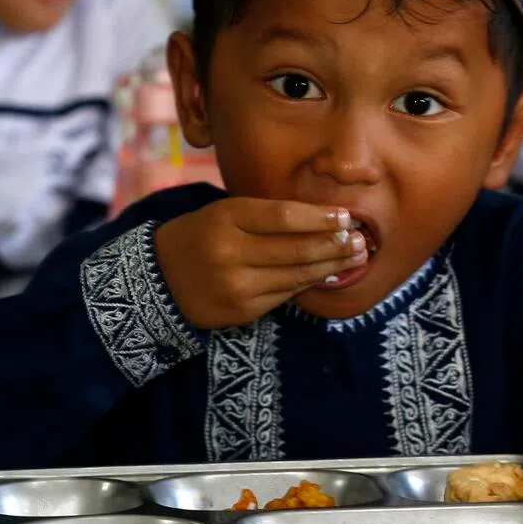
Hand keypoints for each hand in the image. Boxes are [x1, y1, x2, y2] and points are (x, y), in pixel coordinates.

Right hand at [154, 198, 368, 328]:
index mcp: (226, 218)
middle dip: (336, 244)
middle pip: (296, 249)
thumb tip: (325, 219)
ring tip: (356, 256)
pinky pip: (286, 294)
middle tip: (362, 240)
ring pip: (297, 275)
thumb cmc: (204, 235)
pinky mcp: (242, 310)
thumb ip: (268, 215)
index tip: (346, 216)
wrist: (160, 279)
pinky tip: (329, 274)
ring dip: (333, 266)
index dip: (319, 218)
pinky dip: (311, 283)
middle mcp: (230, 252)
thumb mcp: (226, 213)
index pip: (283, 217)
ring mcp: (236, 285)